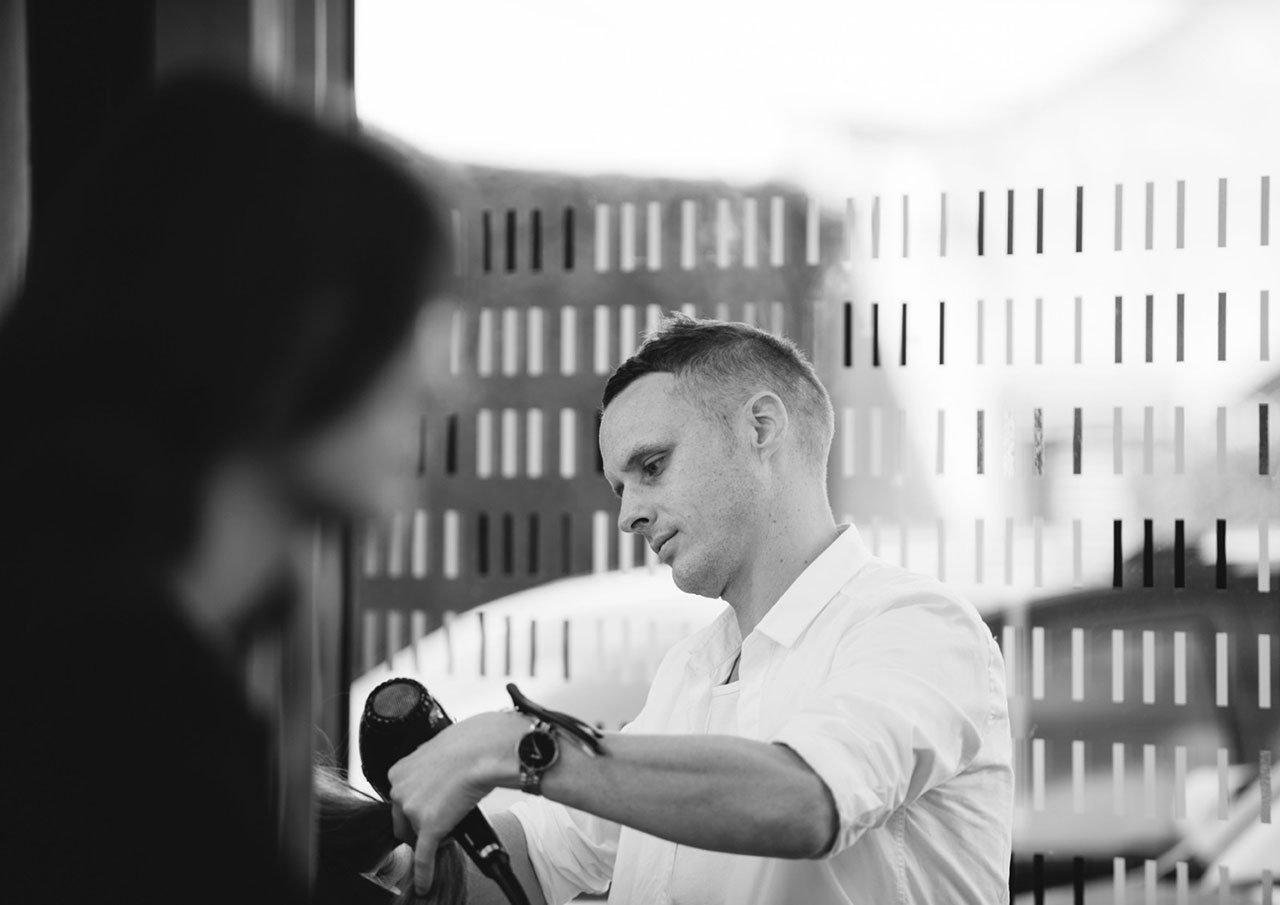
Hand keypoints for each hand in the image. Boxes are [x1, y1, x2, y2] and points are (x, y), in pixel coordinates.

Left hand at [386, 710, 524, 894]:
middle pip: (404, 821)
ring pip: (419, 836)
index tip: (432, 806)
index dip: (420, 806)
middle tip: (444, 817)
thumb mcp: (441, 750)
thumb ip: (433, 768)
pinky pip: (424, 858)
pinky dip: (424, 874)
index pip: (401, 800)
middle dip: (421, 824)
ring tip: (458, 817)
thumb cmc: (472, 742)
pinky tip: (425, 884)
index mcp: (399, 770)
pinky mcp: (429, 829)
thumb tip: (442, 776)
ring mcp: (413, 810)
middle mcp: (400, 790)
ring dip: (436, 833)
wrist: (485, 748)